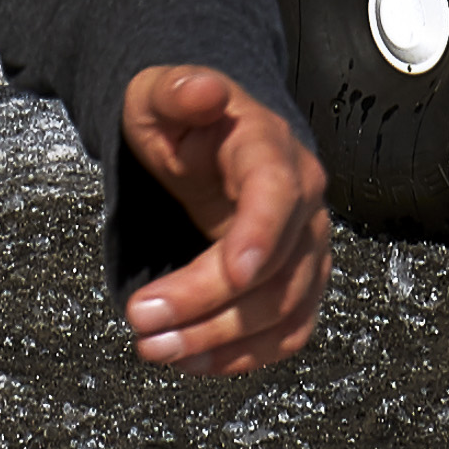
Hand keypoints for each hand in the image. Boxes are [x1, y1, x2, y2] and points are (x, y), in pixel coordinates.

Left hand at [116, 64, 325, 377]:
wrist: (212, 141)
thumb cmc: (185, 119)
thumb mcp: (161, 93)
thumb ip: (176, 90)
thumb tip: (202, 88)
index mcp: (271, 151)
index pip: (278, 196)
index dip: (260, 235)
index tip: (233, 272)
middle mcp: (301, 204)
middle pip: (274, 267)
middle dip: (207, 301)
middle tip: (143, 318)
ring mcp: (305, 250)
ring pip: (282, 310)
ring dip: (220, 340)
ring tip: (157, 348)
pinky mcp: (297, 285)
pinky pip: (286, 332)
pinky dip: (243, 355)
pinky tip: (194, 360)